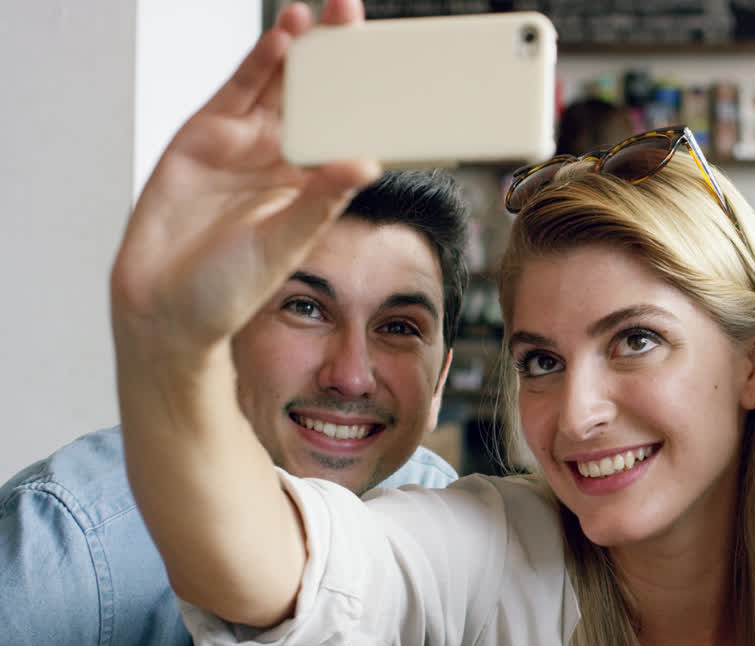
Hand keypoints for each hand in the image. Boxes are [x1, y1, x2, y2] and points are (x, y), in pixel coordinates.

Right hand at [111, 0, 380, 361]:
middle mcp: (278, 158)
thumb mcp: (285, 243)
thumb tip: (367, 165)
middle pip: (313, 96)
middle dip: (333, 56)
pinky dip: (258, 63)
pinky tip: (281, 39)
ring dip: (297, 48)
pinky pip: (237, 92)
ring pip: (276, 85)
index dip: (364, 98)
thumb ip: (321, 201)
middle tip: (353, 16)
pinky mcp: (202, 137)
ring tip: (320, 16)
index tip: (390, 67)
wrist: (162, 307)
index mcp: (310, 184)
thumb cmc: (228, 289)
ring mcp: (241, 144)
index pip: (344, 130)